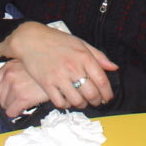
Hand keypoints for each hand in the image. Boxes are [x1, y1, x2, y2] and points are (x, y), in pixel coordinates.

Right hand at [0, 21, 117, 115]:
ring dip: (82, 105)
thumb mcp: (81, 43)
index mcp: (83, 56)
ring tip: (83, 102)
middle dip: (97, 101)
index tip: (108, 97)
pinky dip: (66, 105)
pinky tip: (68, 101)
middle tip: (96, 101)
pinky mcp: (46, 84)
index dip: (107, 92)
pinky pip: (60, 102)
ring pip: (77, 101)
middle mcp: (72, 67)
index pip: (101, 80)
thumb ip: (98, 56)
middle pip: (91, 93)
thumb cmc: (57, 40)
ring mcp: (59, 77)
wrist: (31, 40)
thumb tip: (114, 68)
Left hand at [0, 61, 50, 116]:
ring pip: (5, 105)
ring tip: (23, 105)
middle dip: (5, 102)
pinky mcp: (22, 97)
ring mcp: (15, 86)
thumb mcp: (29, 64)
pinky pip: (12, 111)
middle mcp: (9, 75)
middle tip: (15, 103)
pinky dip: (17, 113)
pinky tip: (24, 109)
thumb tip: (11, 86)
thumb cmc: (48, 69)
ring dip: (12, 108)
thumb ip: (17, 72)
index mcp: (9, 66)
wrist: (61, 75)